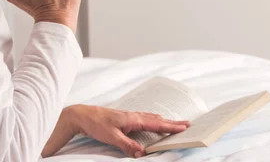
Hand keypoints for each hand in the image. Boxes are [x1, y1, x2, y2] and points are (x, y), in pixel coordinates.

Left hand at [42, 105, 189, 157]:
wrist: (82, 115)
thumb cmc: (96, 124)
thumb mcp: (111, 137)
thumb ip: (127, 145)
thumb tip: (142, 153)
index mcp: (133, 119)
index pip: (156, 124)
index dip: (171, 127)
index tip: (184, 127)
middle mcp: (133, 116)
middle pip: (157, 119)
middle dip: (172, 122)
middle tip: (187, 124)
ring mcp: (129, 116)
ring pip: (151, 118)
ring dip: (164, 121)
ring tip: (174, 123)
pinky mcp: (125, 118)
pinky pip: (144, 118)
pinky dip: (153, 120)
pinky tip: (153, 121)